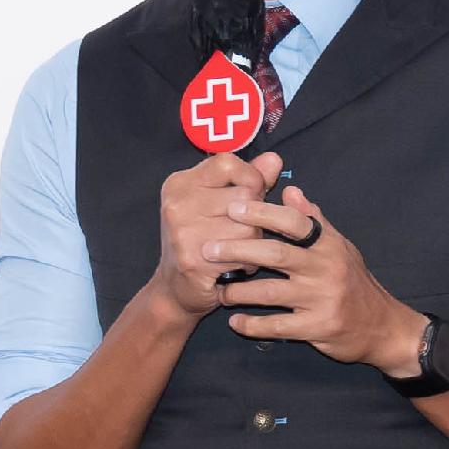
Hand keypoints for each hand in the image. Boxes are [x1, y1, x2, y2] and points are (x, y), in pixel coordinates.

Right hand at [151, 149, 293, 320]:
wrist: (174, 288)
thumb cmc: (202, 241)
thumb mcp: (218, 203)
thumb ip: (247, 179)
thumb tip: (274, 159)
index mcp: (181, 183)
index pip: (227, 163)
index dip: (250, 178)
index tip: (252, 194)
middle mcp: (177, 204)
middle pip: (244, 196)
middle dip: (256, 217)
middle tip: (243, 231)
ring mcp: (182, 233)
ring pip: (249, 228)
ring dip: (254, 243)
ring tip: (240, 250)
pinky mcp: (193, 261)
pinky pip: (243, 256)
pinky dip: (247, 264)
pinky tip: (234, 267)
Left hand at [220, 175, 425, 371]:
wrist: (382, 327)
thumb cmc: (355, 283)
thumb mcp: (340, 247)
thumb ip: (314, 221)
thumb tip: (289, 190)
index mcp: (329, 245)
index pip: (294, 222)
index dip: (263, 213)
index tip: (233, 206)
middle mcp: (326, 269)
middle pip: (276, 254)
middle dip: (239, 249)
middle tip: (209, 248)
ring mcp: (322, 299)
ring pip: (271, 292)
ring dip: (239, 291)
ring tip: (219, 289)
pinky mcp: (318, 328)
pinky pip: (278, 326)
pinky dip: (253, 324)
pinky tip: (235, 321)